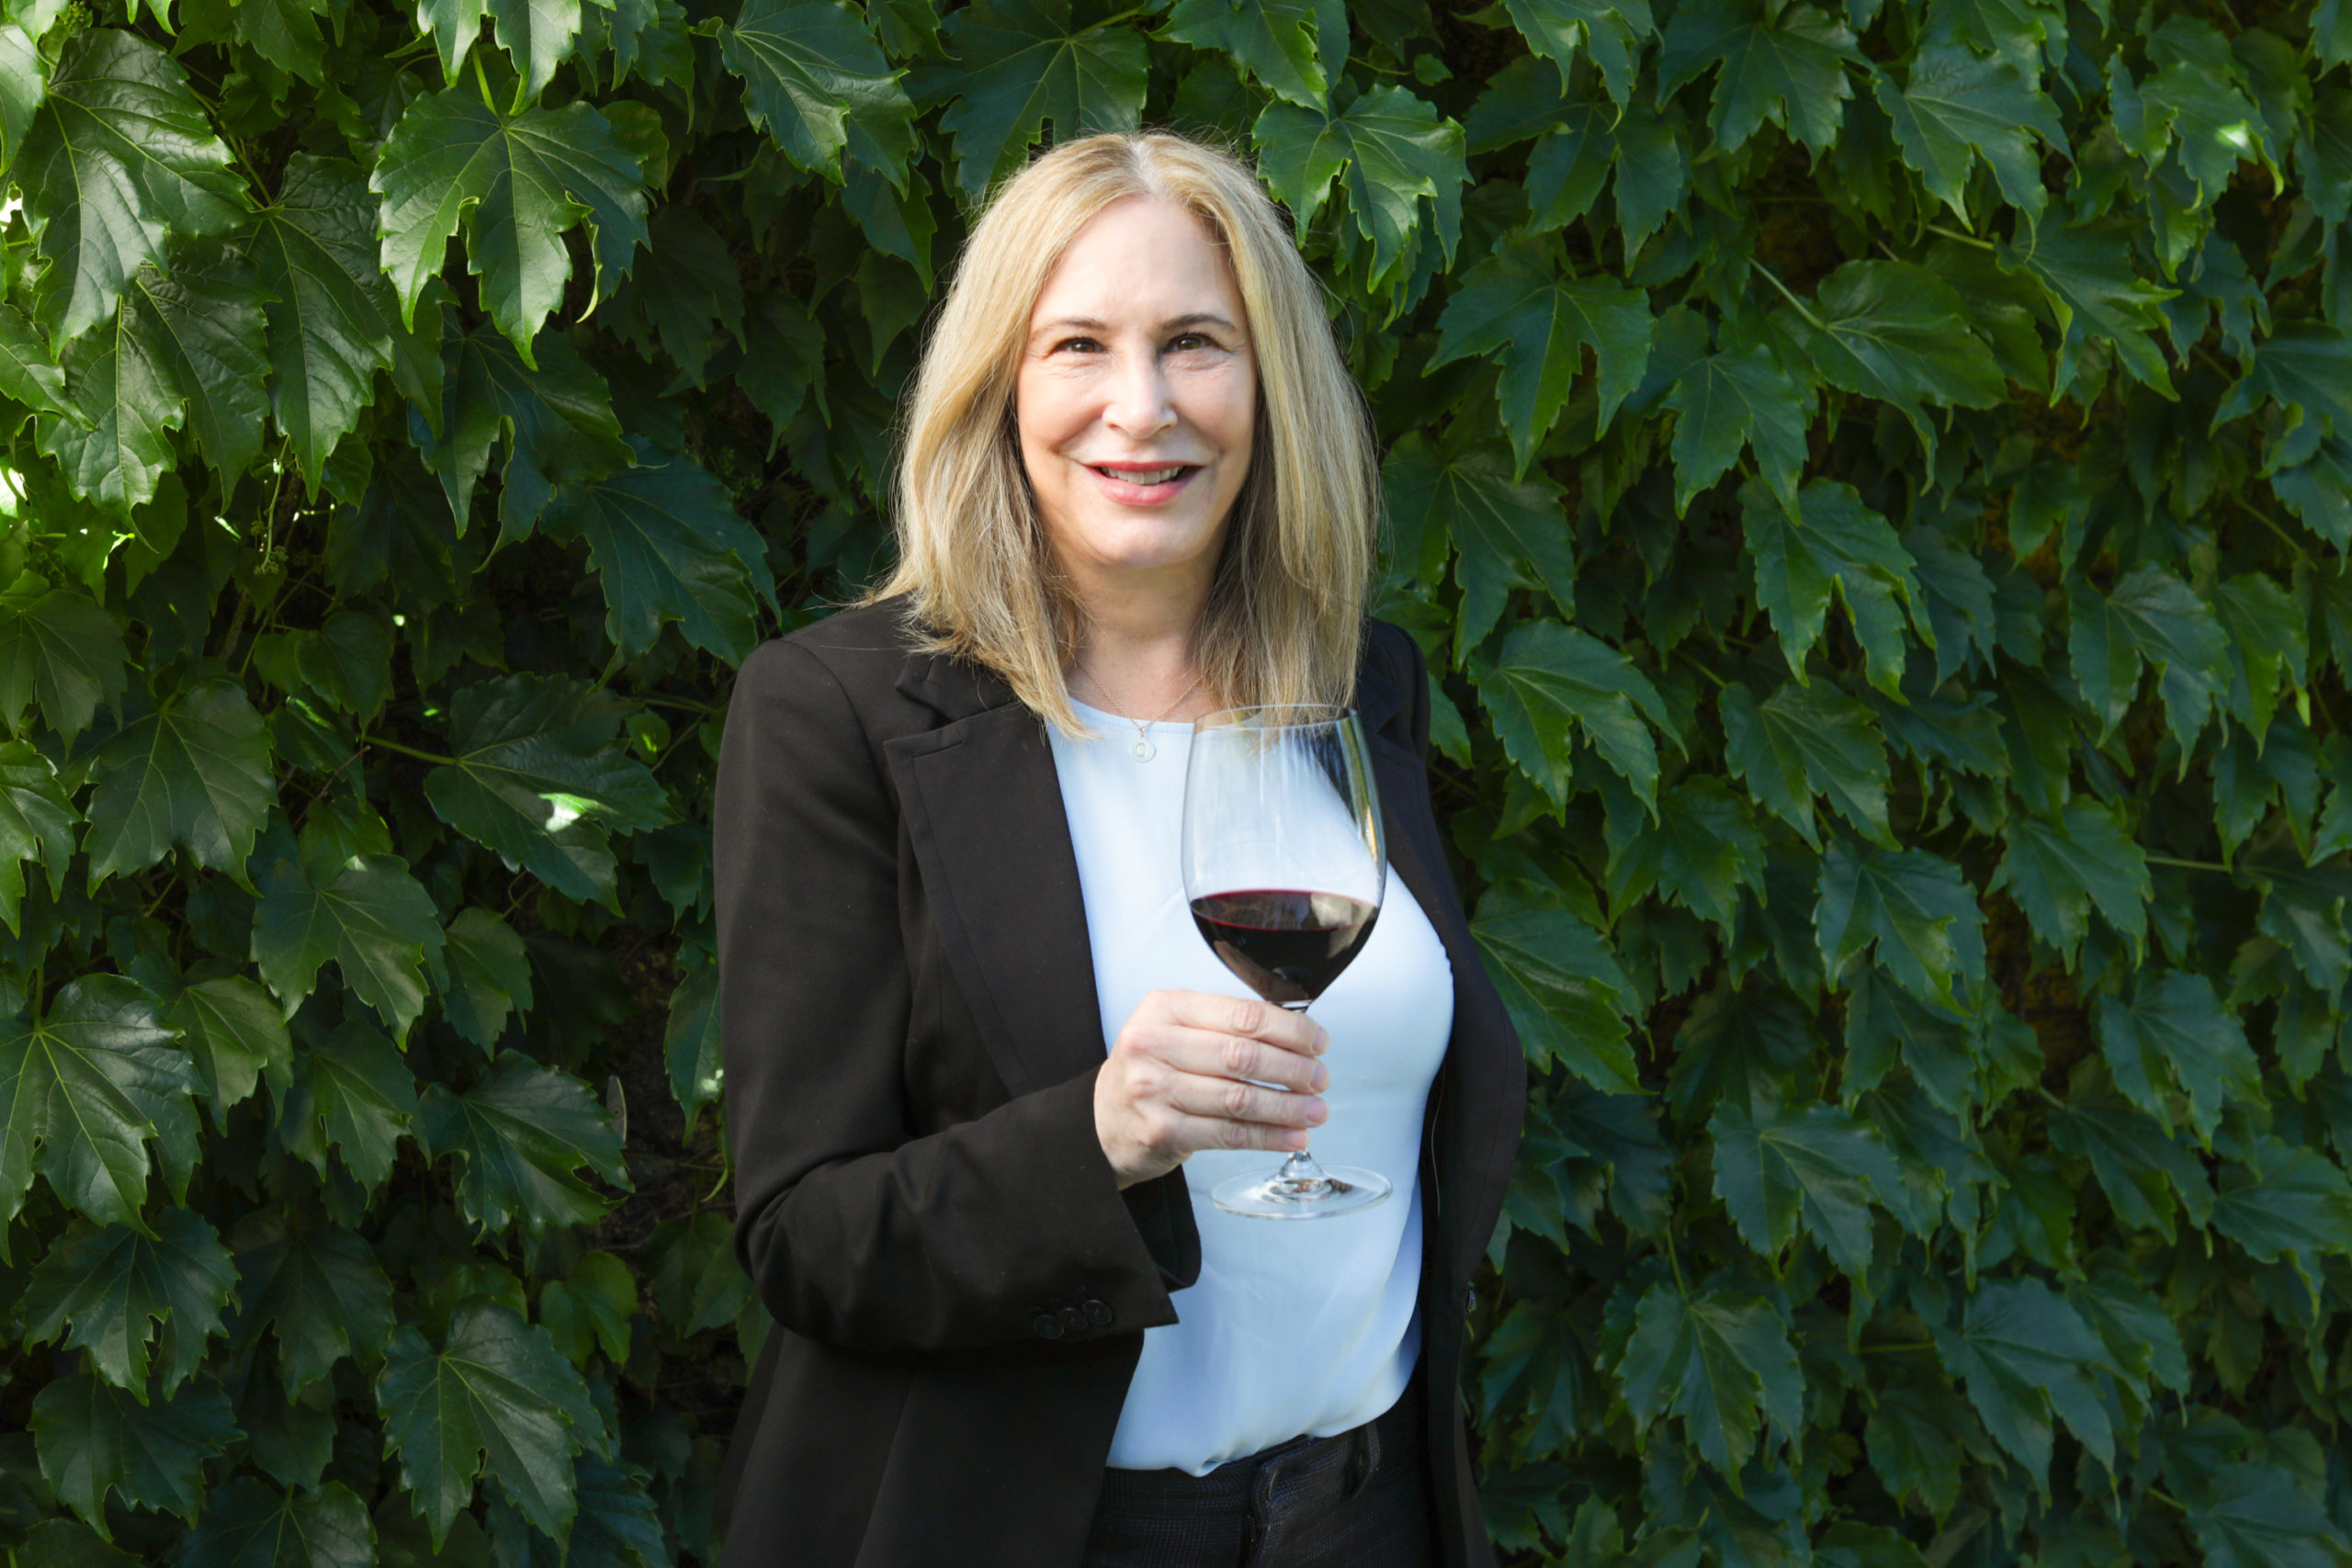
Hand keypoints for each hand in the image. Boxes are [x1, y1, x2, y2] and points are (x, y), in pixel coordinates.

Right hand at [1094, 990, 1329, 1188]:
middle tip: (1320, 1079)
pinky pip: (1228, 1134)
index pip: (1241, 1015)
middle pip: (1242, 1056)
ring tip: (1317, 1110)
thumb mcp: (1174, 1030)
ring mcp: (1154, 1090)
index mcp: (1164, 1008)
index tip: (1317, 1042)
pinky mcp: (1162, 1131)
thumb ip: (1224, 1025)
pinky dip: (1268, 1137)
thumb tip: (1297, 1034)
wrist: (1102, 1121)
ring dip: (1287, 1107)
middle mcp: (1153, 1045)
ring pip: (1239, 1099)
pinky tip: (1293, 1137)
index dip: (1289, 1029)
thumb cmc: (1150, 1071)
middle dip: (1293, 1069)